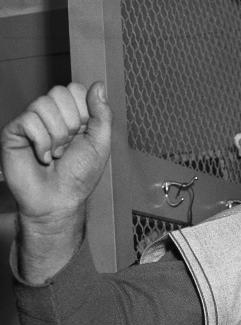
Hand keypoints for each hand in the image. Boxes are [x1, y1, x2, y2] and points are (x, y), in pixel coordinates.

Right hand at [1, 82, 111, 220]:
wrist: (58, 199)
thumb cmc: (78, 176)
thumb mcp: (100, 144)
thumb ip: (101, 114)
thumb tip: (98, 85)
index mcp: (73, 116)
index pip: (75, 89)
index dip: (83, 111)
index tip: (83, 134)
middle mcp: (51, 115)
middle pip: (59, 92)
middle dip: (70, 123)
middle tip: (68, 146)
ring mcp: (32, 121)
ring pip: (43, 105)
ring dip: (56, 136)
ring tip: (56, 153)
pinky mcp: (14, 131)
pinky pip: (29, 120)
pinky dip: (41, 142)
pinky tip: (42, 156)